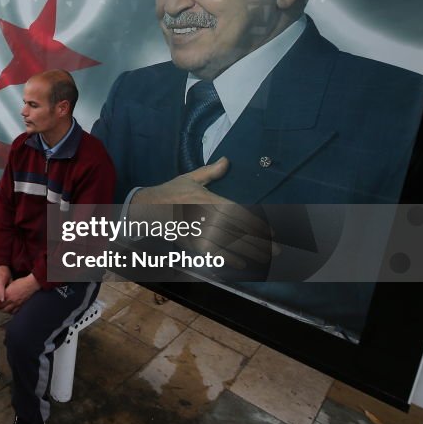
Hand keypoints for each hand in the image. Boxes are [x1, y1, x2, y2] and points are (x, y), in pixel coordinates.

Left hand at [0, 274, 39, 313]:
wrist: (30, 284)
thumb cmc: (20, 282)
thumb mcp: (10, 285)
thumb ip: (5, 291)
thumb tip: (0, 294)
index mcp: (7, 295)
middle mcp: (11, 300)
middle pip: (2, 308)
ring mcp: (17, 304)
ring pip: (8, 311)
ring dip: (4, 310)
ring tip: (3, 308)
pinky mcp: (21, 305)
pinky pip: (15, 311)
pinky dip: (11, 311)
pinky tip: (10, 309)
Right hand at [130, 158, 274, 272]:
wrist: (145, 208)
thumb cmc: (169, 192)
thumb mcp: (189, 178)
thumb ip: (210, 172)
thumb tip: (227, 160)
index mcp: (206, 198)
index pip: (236, 212)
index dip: (255, 222)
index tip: (271, 231)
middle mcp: (203, 215)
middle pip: (236, 231)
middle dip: (258, 241)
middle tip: (277, 250)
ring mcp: (196, 230)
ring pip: (227, 243)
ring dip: (247, 252)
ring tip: (265, 258)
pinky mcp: (189, 241)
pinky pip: (211, 252)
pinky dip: (226, 258)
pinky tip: (240, 264)